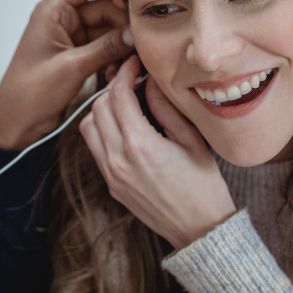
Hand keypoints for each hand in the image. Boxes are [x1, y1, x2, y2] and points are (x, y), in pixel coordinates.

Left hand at [0, 0, 131, 149]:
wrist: (18, 123)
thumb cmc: (30, 92)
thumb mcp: (71, 67)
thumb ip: (105, 48)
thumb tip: (135, 33)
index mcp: (53, 11)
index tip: (134, 0)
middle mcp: (63, 19)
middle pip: (104, 6)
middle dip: (123, 22)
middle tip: (142, 38)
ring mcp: (72, 37)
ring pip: (108, 28)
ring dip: (121, 43)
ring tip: (131, 59)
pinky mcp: (79, 55)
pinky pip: (105, 47)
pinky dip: (114, 56)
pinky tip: (117, 71)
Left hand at [80, 56, 235, 249]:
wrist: (199, 229)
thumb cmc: (203, 186)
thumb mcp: (191, 141)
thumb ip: (166, 108)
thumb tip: (150, 81)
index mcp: (139, 145)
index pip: (118, 95)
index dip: (125, 72)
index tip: (135, 63)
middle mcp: (117, 158)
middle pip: (98, 107)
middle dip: (114, 88)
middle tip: (134, 81)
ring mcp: (110, 173)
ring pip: (88, 126)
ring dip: (103, 109)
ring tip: (127, 103)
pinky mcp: (110, 183)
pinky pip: (94, 147)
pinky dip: (102, 130)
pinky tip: (125, 127)